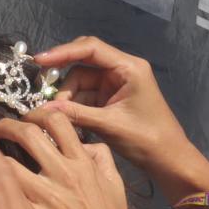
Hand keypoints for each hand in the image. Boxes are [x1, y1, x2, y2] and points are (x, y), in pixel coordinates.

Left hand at [0, 112, 143, 208]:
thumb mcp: (115, 185)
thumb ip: (101, 158)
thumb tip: (85, 143)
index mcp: (83, 163)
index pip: (57, 122)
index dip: (37, 113)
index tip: (25, 118)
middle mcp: (63, 174)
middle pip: (26, 134)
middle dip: (3, 125)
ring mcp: (46, 197)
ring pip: (5, 165)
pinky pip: (0, 197)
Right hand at [32, 36, 208, 200]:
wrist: (168, 160)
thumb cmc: (147, 139)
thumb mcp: (109, 125)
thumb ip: (76, 114)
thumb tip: (43, 110)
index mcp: (129, 67)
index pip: (91, 49)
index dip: (63, 52)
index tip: (40, 61)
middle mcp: (122, 70)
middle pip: (83, 64)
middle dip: (64, 81)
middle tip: (46, 98)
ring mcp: (116, 84)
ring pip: (81, 82)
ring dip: (68, 98)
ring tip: (59, 118)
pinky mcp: (111, 98)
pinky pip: (86, 96)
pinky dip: (75, 106)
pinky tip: (66, 119)